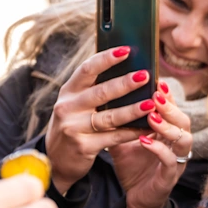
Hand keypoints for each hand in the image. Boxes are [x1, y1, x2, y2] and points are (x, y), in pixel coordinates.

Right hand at [45, 47, 152, 194]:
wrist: (56, 158)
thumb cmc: (75, 123)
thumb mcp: (77, 103)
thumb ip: (96, 88)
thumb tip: (130, 68)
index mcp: (68, 91)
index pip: (87, 69)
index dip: (106, 58)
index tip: (127, 50)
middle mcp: (68, 107)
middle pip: (101, 92)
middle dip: (125, 83)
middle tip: (146, 76)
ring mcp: (74, 127)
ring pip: (110, 117)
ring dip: (133, 110)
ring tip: (151, 103)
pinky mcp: (84, 146)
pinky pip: (114, 137)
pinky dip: (132, 132)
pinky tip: (148, 128)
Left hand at [109, 83, 193, 207]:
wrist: (134, 198)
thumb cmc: (132, 166)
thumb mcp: (123, 140)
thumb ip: (119, 122)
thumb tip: (103, 97)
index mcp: (168, 134)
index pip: (173, 110)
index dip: (168, 96)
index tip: (157, 81)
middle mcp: (177, 145)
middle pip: (184, 121)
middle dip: (171, 107)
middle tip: (155, 94)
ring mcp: (177, 161)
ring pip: (183, 139)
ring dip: (167, 126)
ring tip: (152, 115)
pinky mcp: (169, 177)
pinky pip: (170, 161)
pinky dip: (158, 149)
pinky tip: (144, 140)